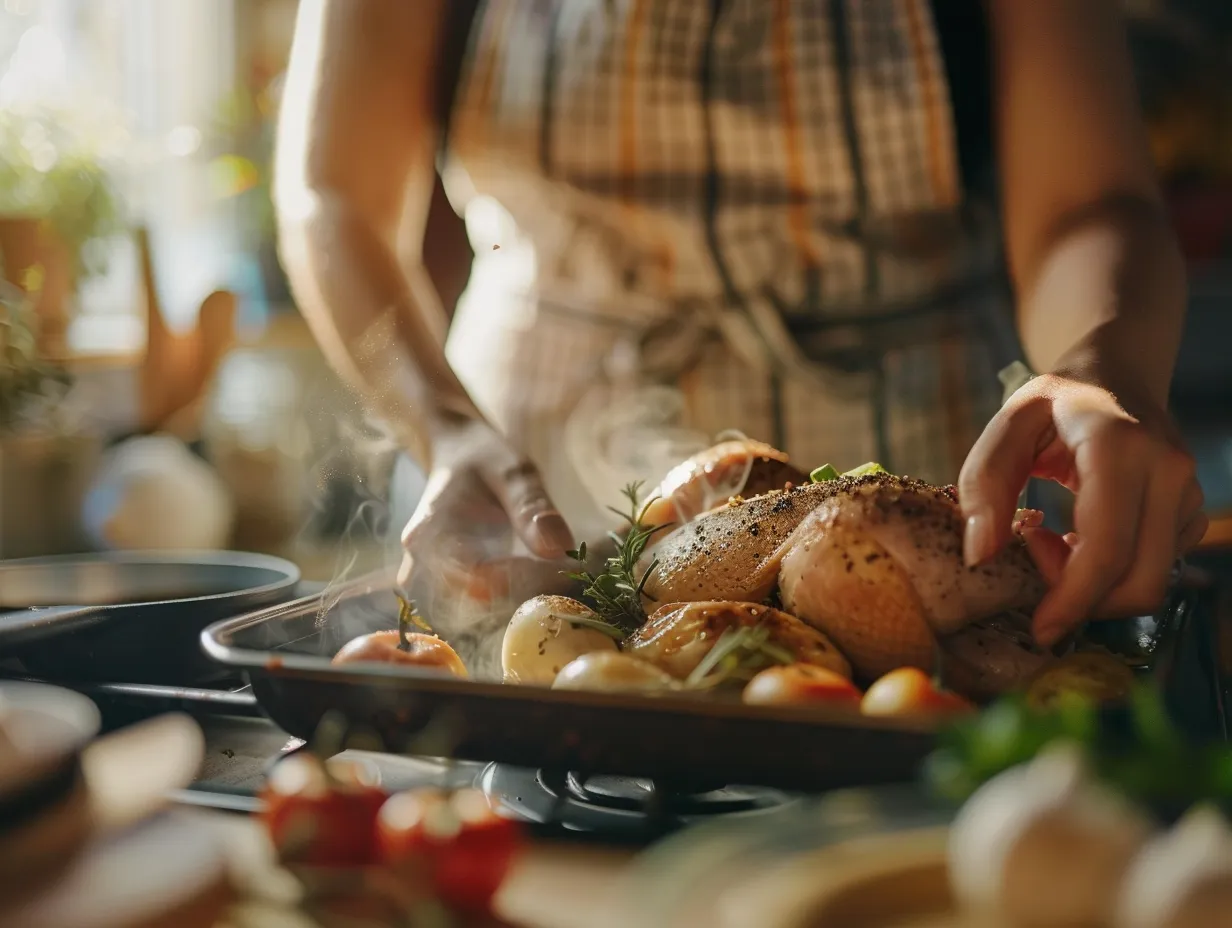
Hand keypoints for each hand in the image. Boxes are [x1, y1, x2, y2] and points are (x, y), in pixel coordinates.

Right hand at [396, 420, 575, 607]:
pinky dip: (511, 600)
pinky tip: (540, 581)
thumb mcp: (513, 469)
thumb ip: (531, 505)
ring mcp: (430, 578)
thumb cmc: (484, 457)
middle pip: (471, 603)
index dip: (520, 580)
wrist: (457, 454)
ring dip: (519, 601)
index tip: (561, 567)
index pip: (473, 577)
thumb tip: (558, 548)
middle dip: (523, 595)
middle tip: (565, 575)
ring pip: (474, 612)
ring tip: (556, 576)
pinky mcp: (446, 585)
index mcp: (431, 531)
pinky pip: (476, 606)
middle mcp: (422, 562)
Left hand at [958, 372, 1205, 645]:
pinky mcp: (1190, 514)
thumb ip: (983, 484)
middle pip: (1139, 580)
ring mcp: (1188, 495)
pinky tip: (1078, 540)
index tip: (1037, 625)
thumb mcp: (1007, 425)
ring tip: (1051, 541)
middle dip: (1082, 600)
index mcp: (1120, 447)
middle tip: (1032, 560)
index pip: (1108, 546)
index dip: (1073, 598)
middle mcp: (1167, 473)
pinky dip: (1111, 573)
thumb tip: (980, 555)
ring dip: (1093, 586)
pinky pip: (1156, 569)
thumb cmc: (1056, 401)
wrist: (1117, 375)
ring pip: (1150, 581)